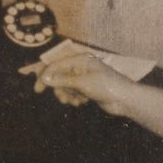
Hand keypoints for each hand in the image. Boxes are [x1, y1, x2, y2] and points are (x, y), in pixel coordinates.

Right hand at [18, 51, 136, 116]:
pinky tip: (83, 102)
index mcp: (80, 59)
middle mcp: (80, 66)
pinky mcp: (86, 89)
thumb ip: (62, 80)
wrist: (125, 100)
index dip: (44, 76)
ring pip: (65, 87)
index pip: (56, 65)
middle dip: (59, 89)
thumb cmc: (106, 86)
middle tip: (62, 100)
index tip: (37, 89)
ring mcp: (83, 78)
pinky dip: (75, 99)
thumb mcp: (82, 83)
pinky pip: (72, 93)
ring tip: (76, 102)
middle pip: (59, 76)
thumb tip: (44, 78)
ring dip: (68, 95)